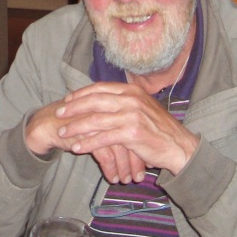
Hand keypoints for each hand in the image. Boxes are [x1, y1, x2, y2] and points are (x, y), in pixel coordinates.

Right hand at [23, 95, 145, 182]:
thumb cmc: (80, 122)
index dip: (142, 147)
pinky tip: (112, 177)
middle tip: (139, 177)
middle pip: (130, 137)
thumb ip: (120, 127)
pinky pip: (104, 154)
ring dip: (124, 167)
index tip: (148, 164)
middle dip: (136, 160)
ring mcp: (98, 120)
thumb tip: (141, 148)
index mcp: (117, 103)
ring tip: (126, 180)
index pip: (136, 127)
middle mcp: (109, 109)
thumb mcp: (102, 120)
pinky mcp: (86, 132)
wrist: (50, 122)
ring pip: (119, 147)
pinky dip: (110, 168)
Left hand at [55, 82, 198, 181]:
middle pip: (94, 101)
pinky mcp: (131, 134)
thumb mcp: (142, 107)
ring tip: (63, 133)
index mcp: (131, 91)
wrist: (179, 146)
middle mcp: (131, 100)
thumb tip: (101, 98)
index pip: (100, 88)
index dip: (81, 94)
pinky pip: (103, 138)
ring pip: (96, 120)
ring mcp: (131, 116)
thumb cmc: (158, 128)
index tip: (66, 100)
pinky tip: (78, 148)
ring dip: (76, 127)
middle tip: (58, 114)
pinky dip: (88, 143)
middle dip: (73, 108)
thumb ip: (124, 101)